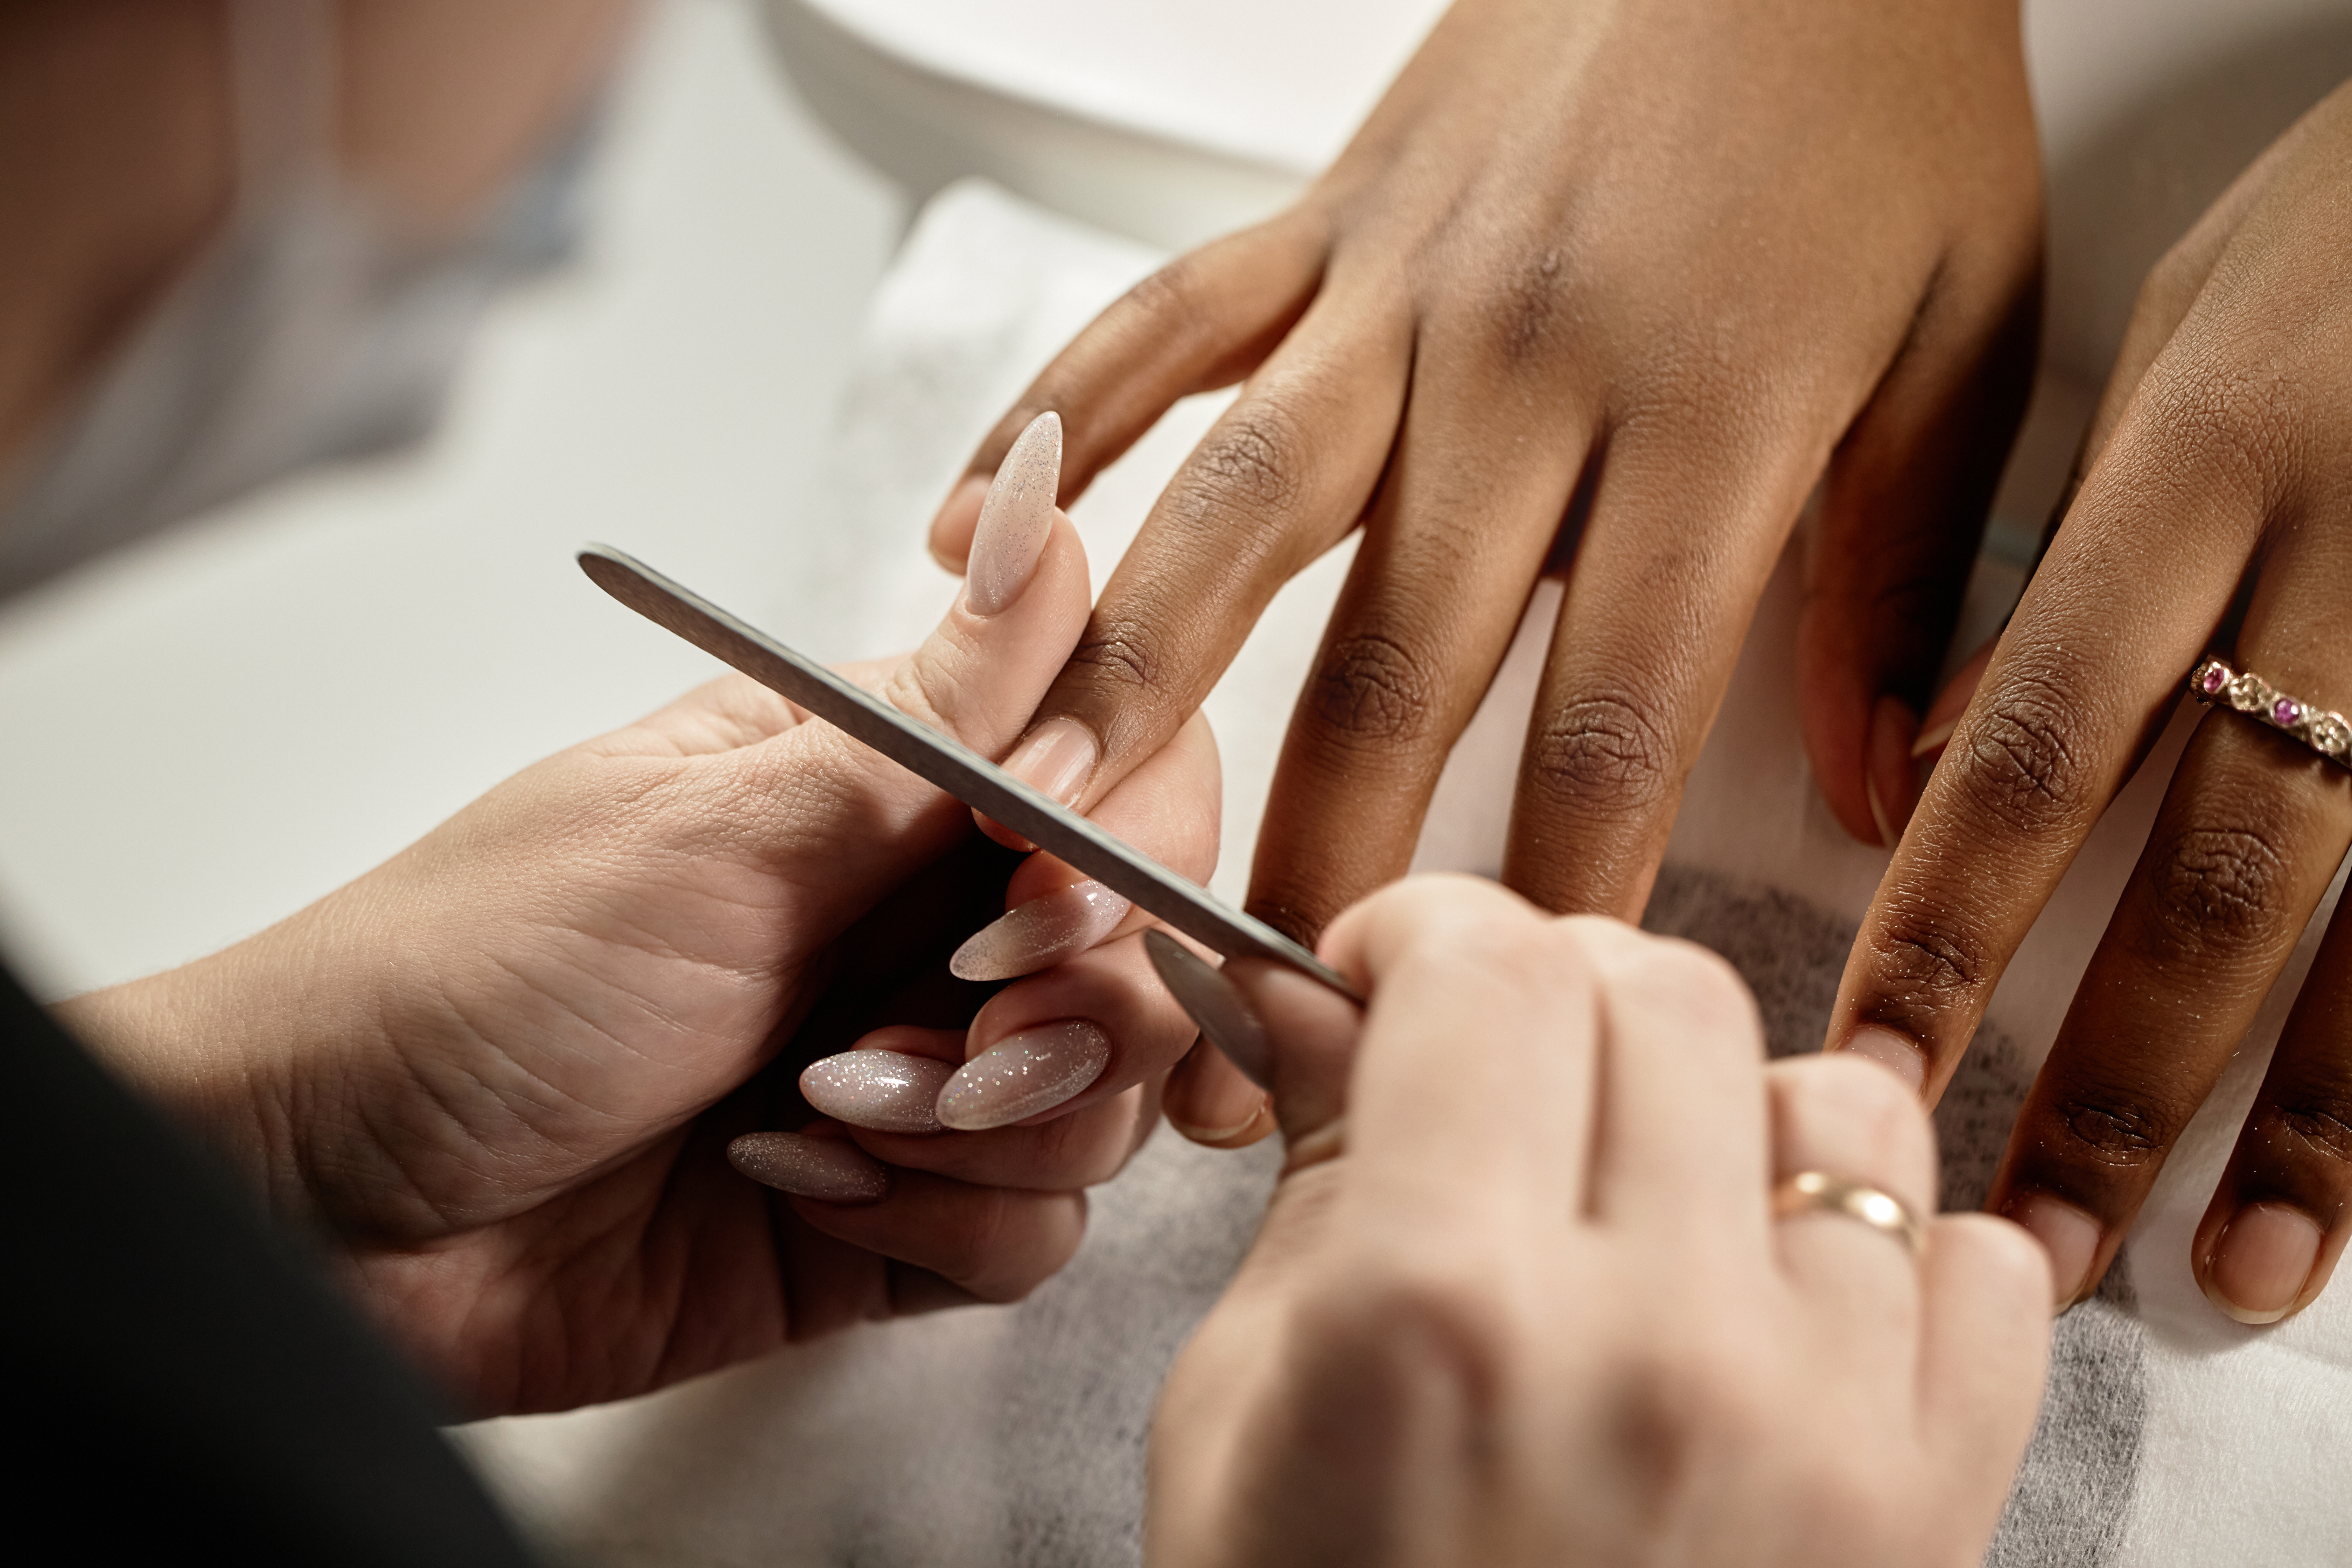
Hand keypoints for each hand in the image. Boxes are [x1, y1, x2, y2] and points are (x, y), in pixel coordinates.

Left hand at [60, 419, 1222, 1412]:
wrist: (330, 1210)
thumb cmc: (478, 975)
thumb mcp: (716, 828)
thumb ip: (934, 713)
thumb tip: (1042, 490)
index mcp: (887, 787)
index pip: (1124, 769)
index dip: (1131, 836)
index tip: (1035, 887)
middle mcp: (922, 919)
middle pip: (1147, 947)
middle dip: (1078, 1001)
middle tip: (950, 1023)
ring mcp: (920, 1072)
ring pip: (1109, 1097)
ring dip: (992, 1122)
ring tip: (826, 1112)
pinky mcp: (900, 1215)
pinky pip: (1036, 1227)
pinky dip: (948, 1223)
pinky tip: (804, 1189)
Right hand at [929, 0, 2038, 936]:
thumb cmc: (1882, 104)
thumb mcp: (1964, 340)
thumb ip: (1905, 579)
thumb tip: (1890, 795)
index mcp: (1704, 418)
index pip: (1609, 719)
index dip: (1550, 893)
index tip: (1499, 1019)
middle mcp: (1520, 366)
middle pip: (1394, 657)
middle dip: (1309, 849)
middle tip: (1234, 995)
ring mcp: (1396, 283)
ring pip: (1235, 504)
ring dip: (1130, 667)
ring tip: (1045, 805)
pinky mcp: (1323, 214)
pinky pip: (1160, 323)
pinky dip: (1054, 419)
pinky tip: (959, 525)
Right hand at [1148, 877, 2047, 1566]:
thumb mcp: (1238, 1405)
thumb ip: (1310, 1172)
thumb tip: (1316, 991)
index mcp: (1441, 1311)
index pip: (1489, 964)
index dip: (1423, 932)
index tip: (1393, 976)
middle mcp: (1653, 1346)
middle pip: (1658, 990)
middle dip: (1557, 993)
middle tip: (1498, 1072)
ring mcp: (1819, 1432)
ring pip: (1838, 1100)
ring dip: (1724, 1114)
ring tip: (1646, 1198)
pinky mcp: (1929, 1515)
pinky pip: (1981, 1264)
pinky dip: (1885, 1248)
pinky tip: (1776, 1302)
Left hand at [1828, 81, 2351, 1321]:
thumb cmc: (2333, 247)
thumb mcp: (2172, 354)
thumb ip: (2063, 564)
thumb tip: (1936, 759)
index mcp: (2208, 472)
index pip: (2039, 742)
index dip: (1948, 925)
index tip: (1867, 1068)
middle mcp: (2350, 564)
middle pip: (2213, 868)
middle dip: (2113, 1071)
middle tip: (2030, 1231)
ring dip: (2297, 1116)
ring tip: (2224, 1270)